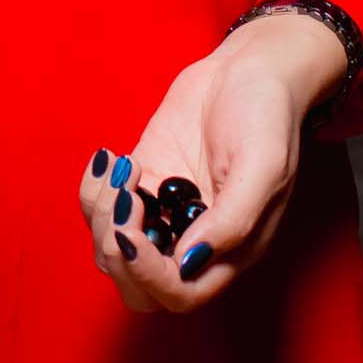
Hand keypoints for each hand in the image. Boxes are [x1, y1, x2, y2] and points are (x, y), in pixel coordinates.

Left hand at [77, 13, 342, 314]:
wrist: (249, 69)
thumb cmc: (267, 116)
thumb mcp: (264, 168)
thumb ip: (232, 222)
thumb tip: (188, 263)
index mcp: (230, 249)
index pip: (180, 294)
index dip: (148, 275)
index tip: (132, 234)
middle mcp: (193, 240)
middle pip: (139, 287)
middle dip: (118, 254)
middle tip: (126, 201)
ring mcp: (163, 213)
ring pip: (113, 249)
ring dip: (103, 216)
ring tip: (122, 169)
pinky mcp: (142, 183)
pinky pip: (103, 208)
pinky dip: (94, 189)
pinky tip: (111, 157)